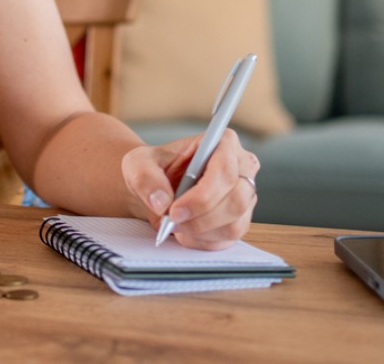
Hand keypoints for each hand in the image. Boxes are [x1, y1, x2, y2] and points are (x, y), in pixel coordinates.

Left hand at [120, 129, 259, 250]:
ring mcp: (245, 195)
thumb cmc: (154, 168)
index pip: (225, 171)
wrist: (157, 187)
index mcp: (223, 143)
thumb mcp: (138, 164)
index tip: (174, 210)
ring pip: (234, 224)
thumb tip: (161, 202)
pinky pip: (229, 239)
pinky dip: (202, 241)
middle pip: (236, 200)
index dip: (203, 196)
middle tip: (171, 222)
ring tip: (175, 225)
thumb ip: (145, 178)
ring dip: (200, 231)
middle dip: (200, 218)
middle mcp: (242, 167)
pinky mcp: (241, 219)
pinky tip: (184, 232)